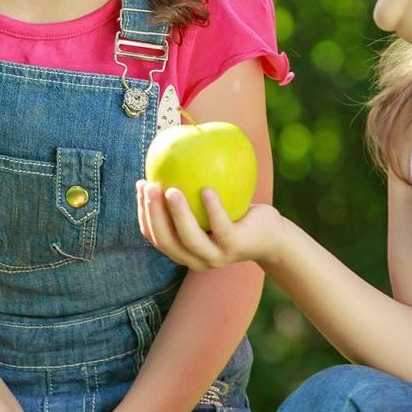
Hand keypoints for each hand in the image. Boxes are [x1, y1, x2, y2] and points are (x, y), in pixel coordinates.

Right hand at [136, 180, 288, 269]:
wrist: (271, 236)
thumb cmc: (235, 215)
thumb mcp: (209, 206)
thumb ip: (188, 192)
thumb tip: (170, 152)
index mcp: (182, 251)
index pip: (154, 236)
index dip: (142, 213)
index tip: (140, 185)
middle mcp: (195, 259)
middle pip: (165, 240)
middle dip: (152, 215)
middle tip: (149, 187)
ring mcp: (215, 256)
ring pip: (189, 238)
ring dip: (177, 214)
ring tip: (171, 190)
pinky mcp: (234, 247)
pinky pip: (220, 227)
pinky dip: (212, 209)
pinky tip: (206, 190)